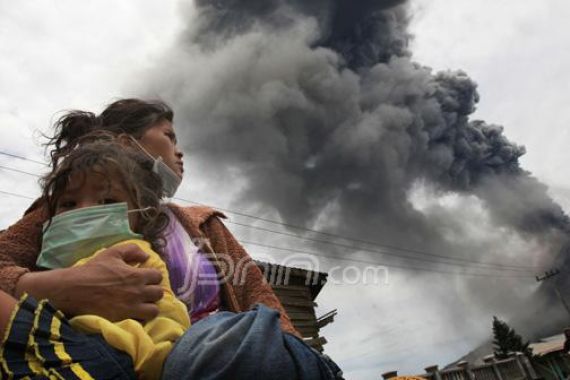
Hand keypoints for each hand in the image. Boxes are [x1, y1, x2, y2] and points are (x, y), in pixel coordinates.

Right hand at [16, 244, 163, 320]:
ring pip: (154, 310)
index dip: (153, 276)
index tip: (146, 277)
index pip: (158, 276)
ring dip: (150, 306)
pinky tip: (134, 313)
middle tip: (145, 291)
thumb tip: (146, 257)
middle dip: (154, 291)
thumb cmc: (92, 270)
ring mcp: (131, 307)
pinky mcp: (123, 319)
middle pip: (159, 293)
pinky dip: (140, 318)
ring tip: (143, 304)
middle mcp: (137, 292)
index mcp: (136, 275)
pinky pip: (141, 322)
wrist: (73, 290)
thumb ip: (132, 250)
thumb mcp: (112, 253)